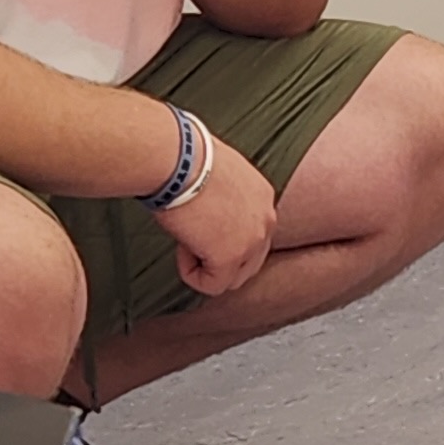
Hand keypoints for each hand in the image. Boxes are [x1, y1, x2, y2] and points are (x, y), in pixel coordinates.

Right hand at [154, 128, 276, 297]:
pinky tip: (181, 246)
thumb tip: (209, 214)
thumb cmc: (185, 158)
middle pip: (248, 263)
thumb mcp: (218, 174)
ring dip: (206, 266)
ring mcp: (252, 241)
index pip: (251, 235)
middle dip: (219, 258)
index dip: (221, 236)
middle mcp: (266, 220)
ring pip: (232, 278)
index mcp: (263, 197)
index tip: (197, 219)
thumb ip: (226, 198)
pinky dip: (192, 274)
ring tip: (186, 238)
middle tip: (191, 235)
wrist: (177, 158)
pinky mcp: (230, 257)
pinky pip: (211, 285)